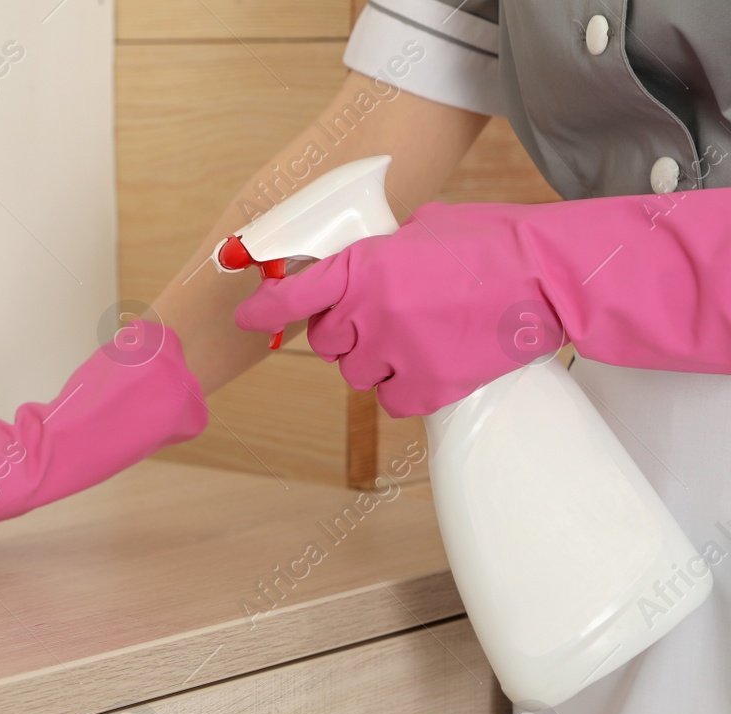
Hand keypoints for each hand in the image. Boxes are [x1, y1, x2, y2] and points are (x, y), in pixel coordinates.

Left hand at [235, 190, 730, 416]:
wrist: (550, 276)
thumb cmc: (494, 243)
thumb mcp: (425, 227)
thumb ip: (383, 248)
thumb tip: (363, 257)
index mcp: (364, 267)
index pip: (291, 297)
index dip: (265, 309)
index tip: (248, 316)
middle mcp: (370, 313)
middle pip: (327, 343)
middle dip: (346, 334)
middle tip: (383, 319)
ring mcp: (397, 353)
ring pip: (357, 375)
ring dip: (377, 363)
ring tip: (419, 339)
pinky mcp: (427, 388)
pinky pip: (391, 400)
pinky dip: (406, 389)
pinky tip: (433, 365)